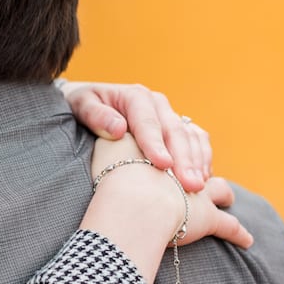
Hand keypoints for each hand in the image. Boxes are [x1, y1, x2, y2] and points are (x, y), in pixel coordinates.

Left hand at [63, 80, 209, 191]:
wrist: (88, 103)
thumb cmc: (82, 105)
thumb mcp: (81, 105)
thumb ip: (96, 115)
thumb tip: (118, 129)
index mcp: (135, 96)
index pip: (148, 122)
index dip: (156, 144)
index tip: (163, 165)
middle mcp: (157, 104)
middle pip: (175, 131)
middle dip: (184, 159)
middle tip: (190, 185)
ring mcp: (169, 115)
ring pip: (191, 136)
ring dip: (197, 161)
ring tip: (198, 187)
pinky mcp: (176, 128)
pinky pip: (197, 141)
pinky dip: (202, 159)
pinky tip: (203, 179)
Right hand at [86, 135, 250, 283]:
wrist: (131, 194)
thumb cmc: (114, 171)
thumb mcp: (108, 144)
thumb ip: (111, 132)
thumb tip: (115, 126)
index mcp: (163, 140)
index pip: (177, 133)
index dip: (177, 144)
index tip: (172, 154)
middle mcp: (186, 164)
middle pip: (198, 158)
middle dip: (198, 166)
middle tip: (195, 179)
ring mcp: (199, 191)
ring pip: (219, 188)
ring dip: (222, 193)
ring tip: (226, 199)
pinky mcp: (206, 217)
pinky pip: (228, 226)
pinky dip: (238, 233)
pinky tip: (246, 239)